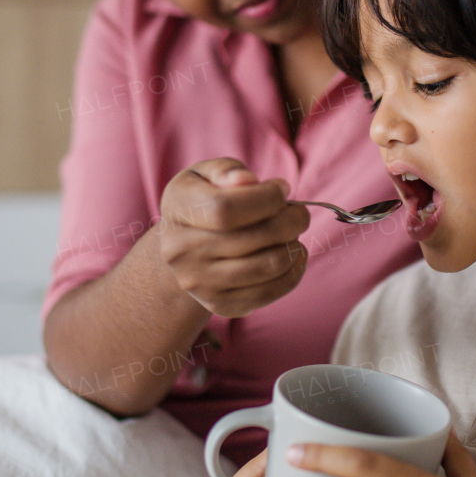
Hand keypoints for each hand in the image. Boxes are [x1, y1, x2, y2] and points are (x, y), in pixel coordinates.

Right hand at [157, 158, 310, 317]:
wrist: (184, 252)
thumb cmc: (203, 202)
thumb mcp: (205, 175)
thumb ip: (226, 171)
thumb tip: (247, 181)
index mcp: (176, 209)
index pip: (226, 209)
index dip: (266, 198)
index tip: (282, 190)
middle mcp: (180, 251)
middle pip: (253, 238)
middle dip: (291, 221)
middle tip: (299, 213)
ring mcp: (200, 283)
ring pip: (269, 265)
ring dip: (294, 245)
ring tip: (292, 234)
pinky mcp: (222, 305)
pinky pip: (272, 291)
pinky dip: (294, 270)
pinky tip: (293, 254)